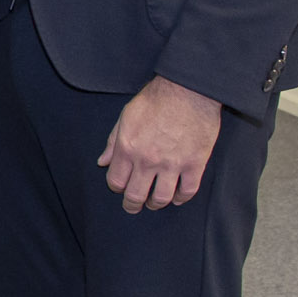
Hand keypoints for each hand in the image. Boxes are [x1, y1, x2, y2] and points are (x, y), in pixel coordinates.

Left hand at [100, 75, 221, 213]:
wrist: (189, 90)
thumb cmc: (156, 99)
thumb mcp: (126, 116)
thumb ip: (113, 141)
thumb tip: (103, 162)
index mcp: (127, 148)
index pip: (116, 181)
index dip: (116, 188)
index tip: (120, 188)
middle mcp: (147, 160)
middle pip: (136, 195)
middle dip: (132, 205)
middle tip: (133, 206)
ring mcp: (172, 164)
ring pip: (161, 198)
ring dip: (156, 204)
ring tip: (155, 202)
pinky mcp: (194, 164)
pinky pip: (187, 191)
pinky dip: (181, 198)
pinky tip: (178, 197)